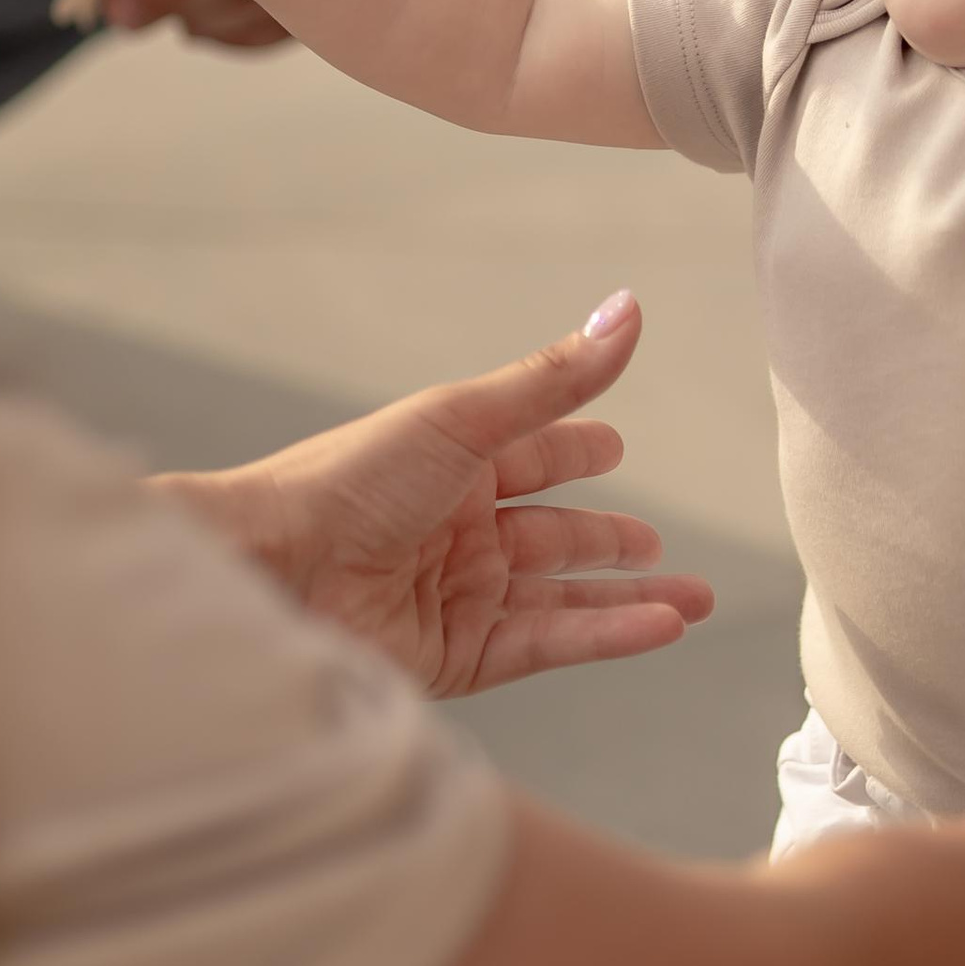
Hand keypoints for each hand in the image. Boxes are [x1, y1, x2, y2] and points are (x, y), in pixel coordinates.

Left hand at [156, 291, 715, 696]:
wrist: (271, 574)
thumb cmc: (349, 483)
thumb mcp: (464, 418)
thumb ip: (555, 378)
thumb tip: (629, 309)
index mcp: (448, 463)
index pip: (528, 455)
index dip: (572, 452)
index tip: (612, 446)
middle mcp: (454, 529)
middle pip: (548, 535)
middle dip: (608, 539)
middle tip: (658, 546)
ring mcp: (456, 595)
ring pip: (560, 596)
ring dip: (627, 596)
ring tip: (692, 600)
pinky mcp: (456, 655)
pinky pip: (547, 641)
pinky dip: (606, 634)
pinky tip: (659, 625)